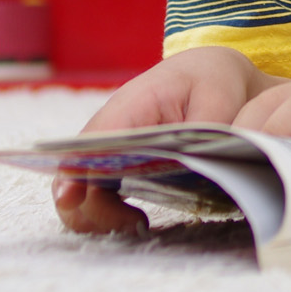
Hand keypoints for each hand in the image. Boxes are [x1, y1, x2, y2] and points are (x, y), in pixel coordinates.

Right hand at [54, 46, 279, 234]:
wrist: (206, 69)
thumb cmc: (209, 81)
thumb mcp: (217, 102)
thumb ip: (202, 137)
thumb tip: (191, 169)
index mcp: (131, 106)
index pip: (90, 143)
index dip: (74, 173)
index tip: (73, 200)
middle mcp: (109, 125)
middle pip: (74, 171)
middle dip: (92, 206)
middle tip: (135, 222)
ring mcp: (107, 142)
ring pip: (78, 184)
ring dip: (95, 211)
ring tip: (136, 222)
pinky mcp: (114, 156)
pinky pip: (93, 186)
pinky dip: (103, 207)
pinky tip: (133, 216)